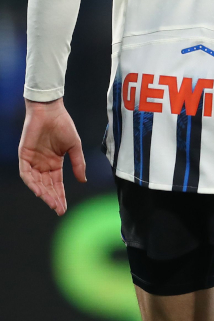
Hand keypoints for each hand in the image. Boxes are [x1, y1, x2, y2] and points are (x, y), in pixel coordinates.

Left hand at [18, 98, 86, 215]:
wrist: (50, 111)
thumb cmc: (64, 125)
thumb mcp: (74, 146)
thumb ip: (78, 163)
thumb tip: (83, 180)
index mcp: (54, 163)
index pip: (56, 184)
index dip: (60, 196)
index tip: (64, 208)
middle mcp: (43, 165)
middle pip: (47, 186)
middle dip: (52, 198)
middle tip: (58, 209)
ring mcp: (33, 161)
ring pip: (36, 182)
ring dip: (43, 193)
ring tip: (50, 202)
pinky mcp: (24, 156)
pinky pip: (26, 173)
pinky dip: (31, 182)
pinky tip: (39, 190)